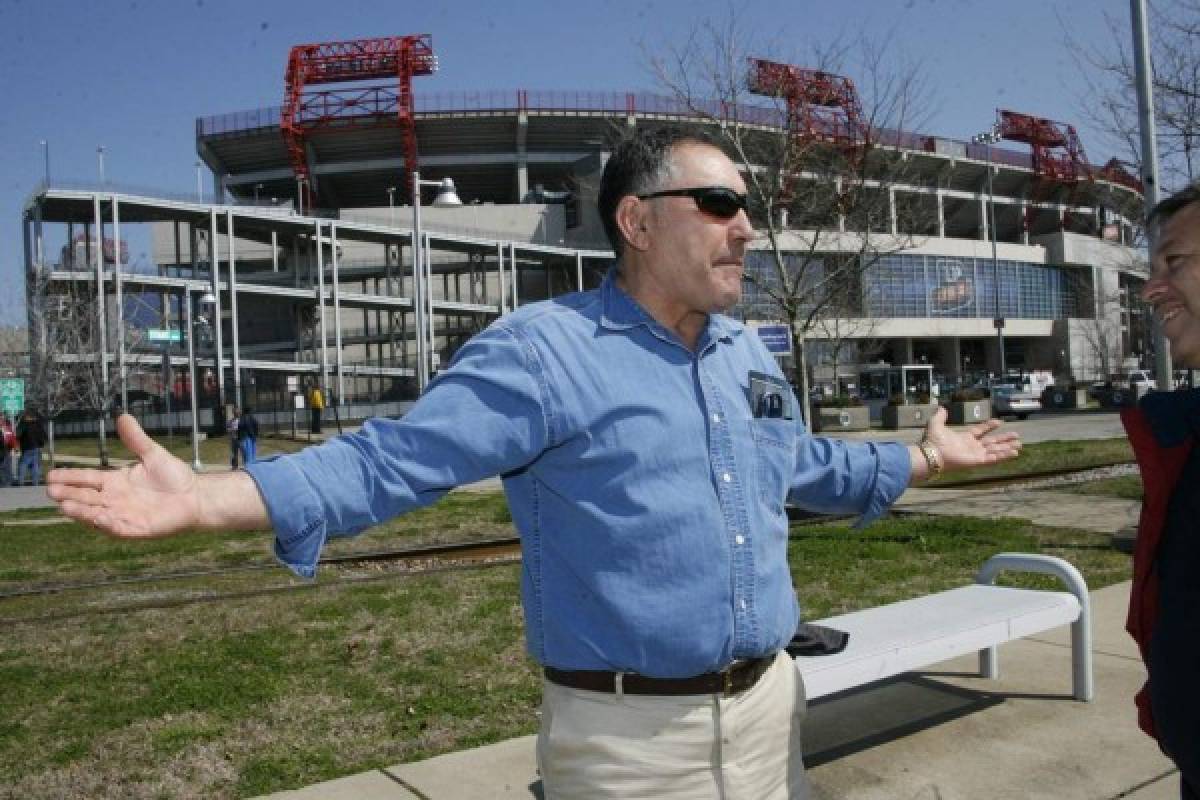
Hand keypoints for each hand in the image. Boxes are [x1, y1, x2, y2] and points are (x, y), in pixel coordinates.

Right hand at [46, 414, 201, 537]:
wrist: (196, 496)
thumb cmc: (175, 477)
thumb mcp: (152, 454)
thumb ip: (136, 439)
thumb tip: (122, 416)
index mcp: (115, 481)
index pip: (87, 479)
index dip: (70, 477)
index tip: (50, 475)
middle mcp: (115, 499)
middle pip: (86, 497)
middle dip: (68, 494)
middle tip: (51, 490)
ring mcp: (123, 514)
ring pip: (95, 513)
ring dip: (80, 510)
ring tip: (64, 505)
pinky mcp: (135, 528)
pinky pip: (116, 527)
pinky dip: (106, 523)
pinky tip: (96, 517)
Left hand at [921, 406, 1020, 472]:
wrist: (932, 453)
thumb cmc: (933, 441)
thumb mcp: (936, 424)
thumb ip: (940, 416)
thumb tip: (942, 407)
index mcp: (964, 437)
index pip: (980, 431)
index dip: (989, 426)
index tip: (1000, 422)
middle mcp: (972, 446)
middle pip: (992, 442)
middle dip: (1004, 439)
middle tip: (1017, 436)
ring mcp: (975, 454)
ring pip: (995, 451)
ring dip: (1007, 448)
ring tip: (1019, 446)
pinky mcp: (977, 461)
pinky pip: (993, 458)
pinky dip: (1003, 456)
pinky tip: (1014, 453)